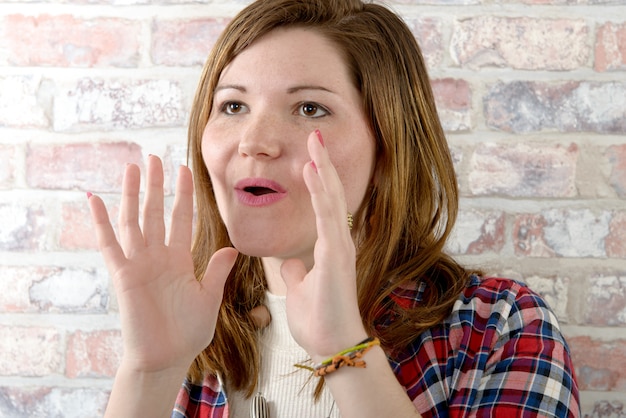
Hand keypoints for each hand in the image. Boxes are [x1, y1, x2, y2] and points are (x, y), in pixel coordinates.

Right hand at [88, 156, 237, 371]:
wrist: (167, 357)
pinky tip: (95, 199)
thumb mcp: (209, 297)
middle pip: (156, 212)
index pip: (181, 218)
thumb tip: (232, 248)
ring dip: (133, 195)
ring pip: (134, 221)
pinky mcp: (123, 276)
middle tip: (155, 157)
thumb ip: (217, 271)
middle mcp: (158, 256)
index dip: (183, 194)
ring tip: (132, 167)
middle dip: (157, 185)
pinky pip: (110, 245)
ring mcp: (139, 264)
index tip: (185, 170)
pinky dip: (101, 223)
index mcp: (179, 259)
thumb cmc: (188, 331)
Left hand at [281, 131, 367, 361]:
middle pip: (330, 194)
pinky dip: (320, 193)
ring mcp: (339, 247)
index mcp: (329, 246)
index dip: (318, 179)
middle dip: (322, 163)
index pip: (323, 204)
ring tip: (314, 142)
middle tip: (315, 135)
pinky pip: (327, 217)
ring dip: (322, 169)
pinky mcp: (336, 256)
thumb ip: (295, 271)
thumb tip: (288, 261)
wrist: (332, 346)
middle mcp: (338, 241)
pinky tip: (312, 172)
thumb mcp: (299, 289)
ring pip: (331, 199)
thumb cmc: (319, 319)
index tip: (309, 156)